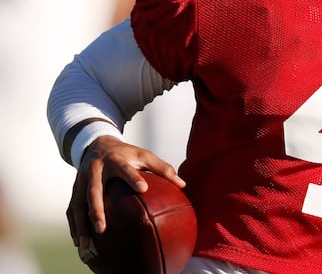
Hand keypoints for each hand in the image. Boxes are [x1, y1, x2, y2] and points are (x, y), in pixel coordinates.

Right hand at [67, 135, 184, 249]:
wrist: (96, 144)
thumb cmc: (126, 153)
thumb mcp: (144, 155)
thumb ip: (163, 168)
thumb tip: (183, 184)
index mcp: (115, 160)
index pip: (125, 169)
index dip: (133, 178)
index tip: (143, 188)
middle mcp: (96, 170)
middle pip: (93, 190)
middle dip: (96, 209)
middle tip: (102, 227)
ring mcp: (82, 180)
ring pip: (78, 204)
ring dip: (81, 224)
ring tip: (86, 244)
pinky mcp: (75, 190)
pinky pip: (72, 209)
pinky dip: (74, 226)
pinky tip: (79, 242)